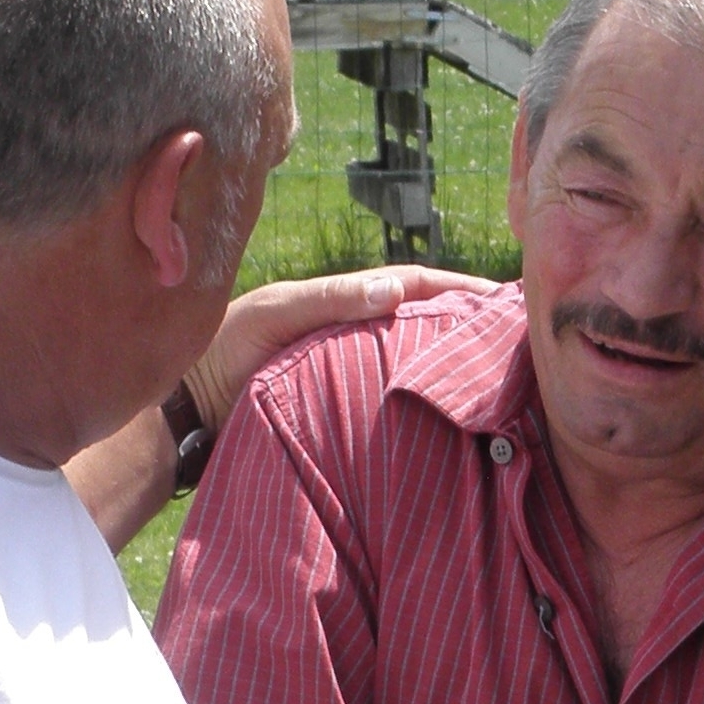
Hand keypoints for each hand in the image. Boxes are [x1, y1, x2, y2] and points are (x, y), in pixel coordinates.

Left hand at [192, 262, 485, 435]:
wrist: (182, 411)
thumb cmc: (219, 353)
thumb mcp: (272, 314)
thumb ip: (329, 300)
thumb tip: (394, 287)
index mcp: (340, 301)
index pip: (413, 285)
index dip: (458, 288)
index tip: (504, 296)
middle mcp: (351, 335)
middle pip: (422, 324)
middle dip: (468, 326)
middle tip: (521, 338)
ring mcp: (348, 374)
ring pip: (412, 365)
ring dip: (453, 366)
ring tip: (504, 377)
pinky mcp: (341, 414)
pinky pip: (395, 404)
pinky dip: (427, 404)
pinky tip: (455, 419)